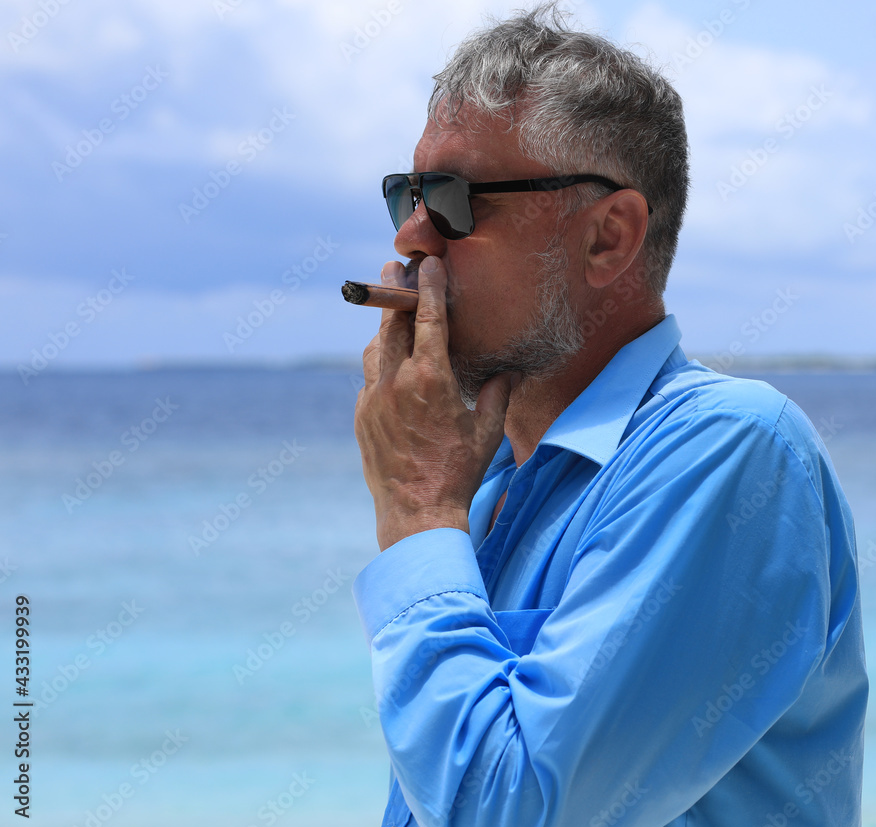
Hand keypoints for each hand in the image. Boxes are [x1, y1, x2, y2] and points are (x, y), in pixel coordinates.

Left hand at [354, 256, 514, 550]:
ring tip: (392, 311)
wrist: (416, 511)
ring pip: (375, 347)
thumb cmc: (459, 471)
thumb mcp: (487, 431)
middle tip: (395, 269)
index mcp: (430, 378)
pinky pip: (368, 376)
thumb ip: (498, 394)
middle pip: (393, 322)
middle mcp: (396, 381)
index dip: (429, 287)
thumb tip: (512, 372)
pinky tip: (387, 360)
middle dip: (395, 292)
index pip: (428, 318)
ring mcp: (373, 397)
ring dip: (384, 325)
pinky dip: (379, 360)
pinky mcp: (362, 415)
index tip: (428, 264)